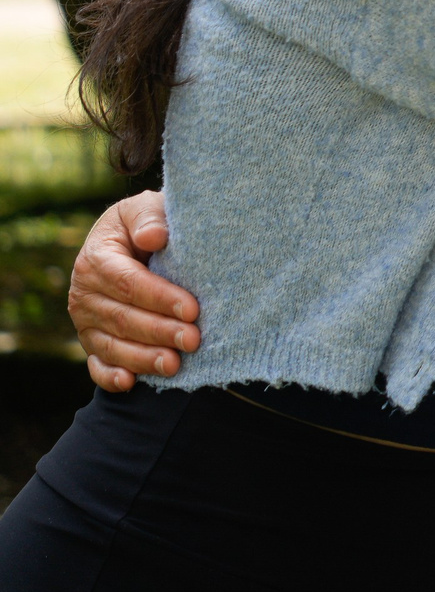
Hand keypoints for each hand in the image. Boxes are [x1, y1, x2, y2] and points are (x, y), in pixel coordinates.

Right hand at [68, 190, 198, 389]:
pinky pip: (97, 364)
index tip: (193, 308)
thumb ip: (149, 217)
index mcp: (96, 259)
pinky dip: (110, 376)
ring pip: (112, 344)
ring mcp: (85, 321)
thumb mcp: (145, 209)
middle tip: (194, 340)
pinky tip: (131, 382)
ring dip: (143, 357)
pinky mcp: (91, 342)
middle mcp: (83, 293)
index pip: (129, 283)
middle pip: (123, 317)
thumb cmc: (146, 224)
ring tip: (174, 365)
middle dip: (160, 331)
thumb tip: (155, 237)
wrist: (133, 240)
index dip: (160, 297)